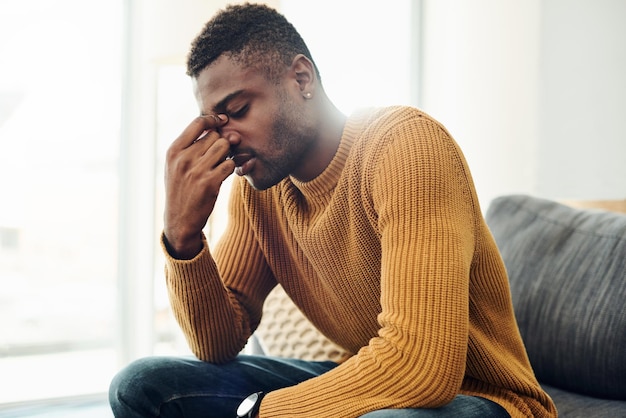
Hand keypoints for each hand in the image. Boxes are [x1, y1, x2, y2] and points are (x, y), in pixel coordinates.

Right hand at [163, 114, 233, 258]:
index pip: (197, 123)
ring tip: (221, 164)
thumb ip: (192, 145)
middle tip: (219, 155)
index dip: (212, 120)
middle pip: (215, 135)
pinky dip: (231, 168)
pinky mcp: (209, 184)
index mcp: (174, 151)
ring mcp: (196, 171)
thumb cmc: (181, 188)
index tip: (221, 122)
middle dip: (221, 143)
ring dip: (227, 154)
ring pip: (224, 147)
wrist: (179, 220)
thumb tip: (220, 125)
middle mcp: (184, 159)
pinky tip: (224, 174)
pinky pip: (229, 165)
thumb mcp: (176, 165)